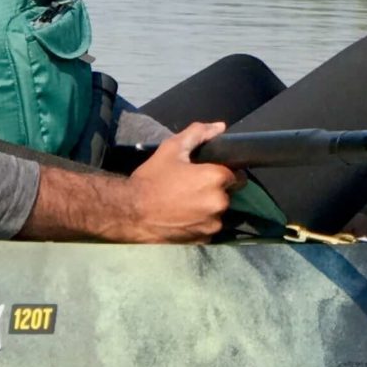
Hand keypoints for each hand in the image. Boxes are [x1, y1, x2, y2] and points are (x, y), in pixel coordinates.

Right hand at [119, 121, 239, 242]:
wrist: (130, 212)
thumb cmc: (152, 178)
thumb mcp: (172, 149)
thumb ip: (198, 134)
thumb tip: (220, 127)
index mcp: (216, 178)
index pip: (236, 174)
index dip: (221, 172)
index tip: (206, 174)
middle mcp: (220, 202)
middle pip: (228, 194)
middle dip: (215, 191)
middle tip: (192, 188)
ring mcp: (213, 223)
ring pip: (219, 212)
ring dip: (209, 208)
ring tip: (187, 204)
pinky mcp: (204, 239)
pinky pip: (210, 227)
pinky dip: (201, 223)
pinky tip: (184, 217)